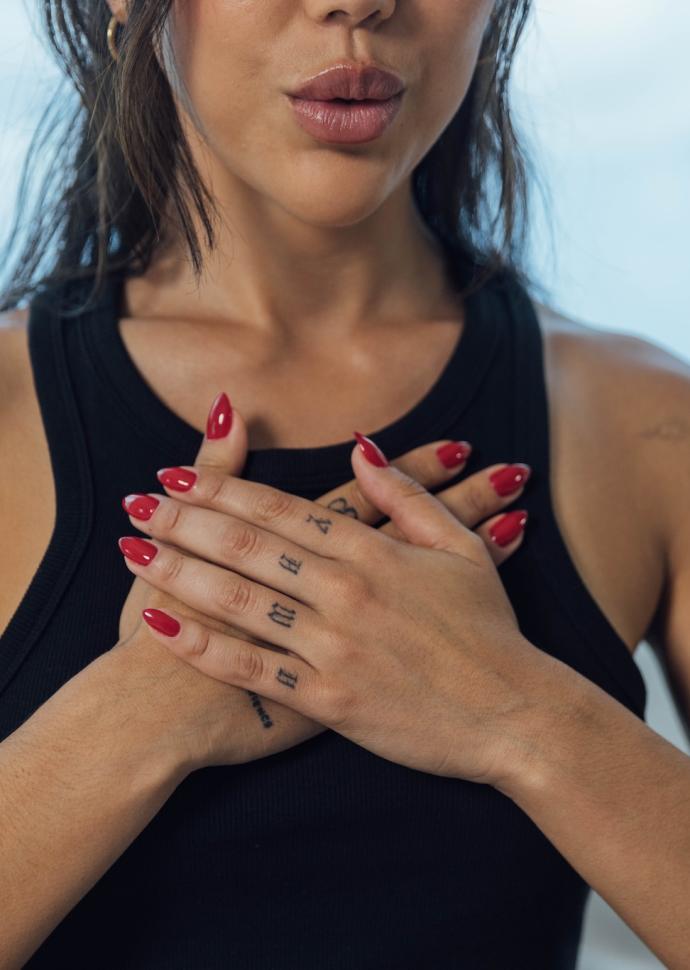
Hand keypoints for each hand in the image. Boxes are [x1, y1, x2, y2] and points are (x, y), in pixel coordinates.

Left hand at [119, 426, 538, 784]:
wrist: (517, 715)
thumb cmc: (491, 631)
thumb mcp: (461, 549)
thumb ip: (407, 495)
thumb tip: (359, 447)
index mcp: (376, 552)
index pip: (284, 509)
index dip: (225, 487)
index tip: (180, 472)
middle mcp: (347, 591)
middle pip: (250, 545)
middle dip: (187, 519)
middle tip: (139, 501)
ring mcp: (335, 646)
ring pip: (241, 600)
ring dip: (181, 571)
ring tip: (134, 550)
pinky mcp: (329, 700)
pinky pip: (252, 668)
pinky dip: (202, 647)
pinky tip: (160, 626)